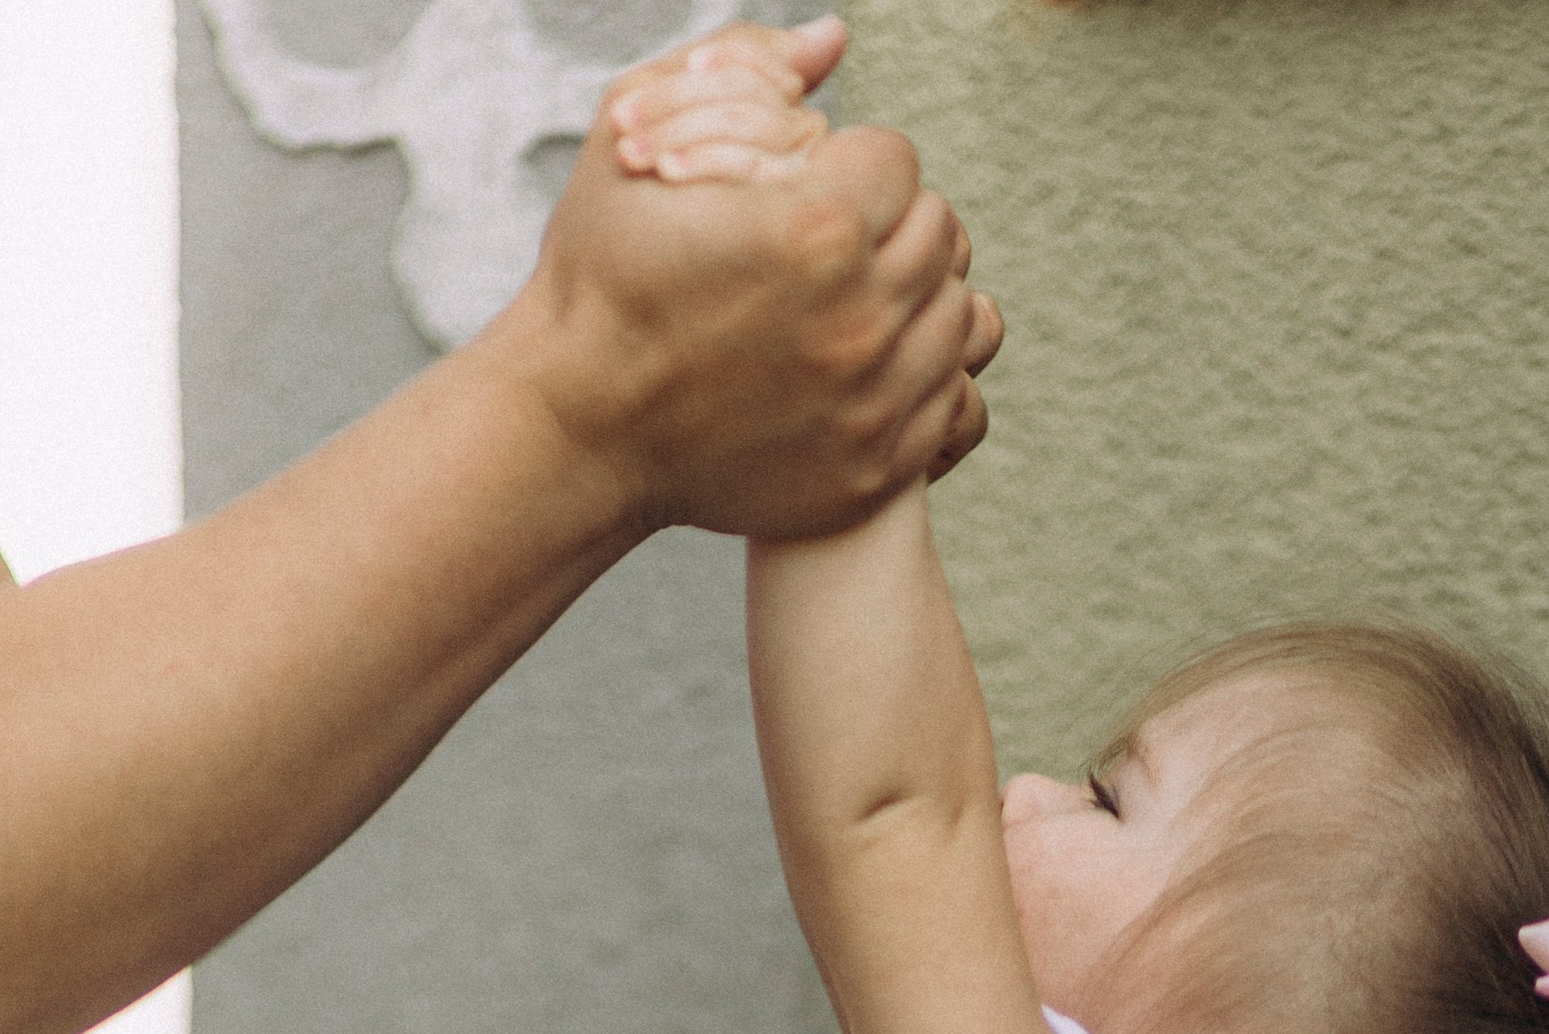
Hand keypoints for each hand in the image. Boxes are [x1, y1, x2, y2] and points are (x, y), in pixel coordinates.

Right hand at [506, 22, 1001, 541]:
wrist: (584, 426)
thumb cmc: (600, 279)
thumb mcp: (636, 140)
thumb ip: (744, 67)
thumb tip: (833, 38)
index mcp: (817, 228)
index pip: (899, 162)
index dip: (854, 166)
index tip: (814, 189)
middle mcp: (860, 320)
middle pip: (943, 237)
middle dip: (894, 228)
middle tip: (837, 246)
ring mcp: (874, 407)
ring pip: (964, 321)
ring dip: (921, 303)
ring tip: (864, 304)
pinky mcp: (875, 474)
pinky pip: (960, 410)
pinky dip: (933, 385)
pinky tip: (883, 371)